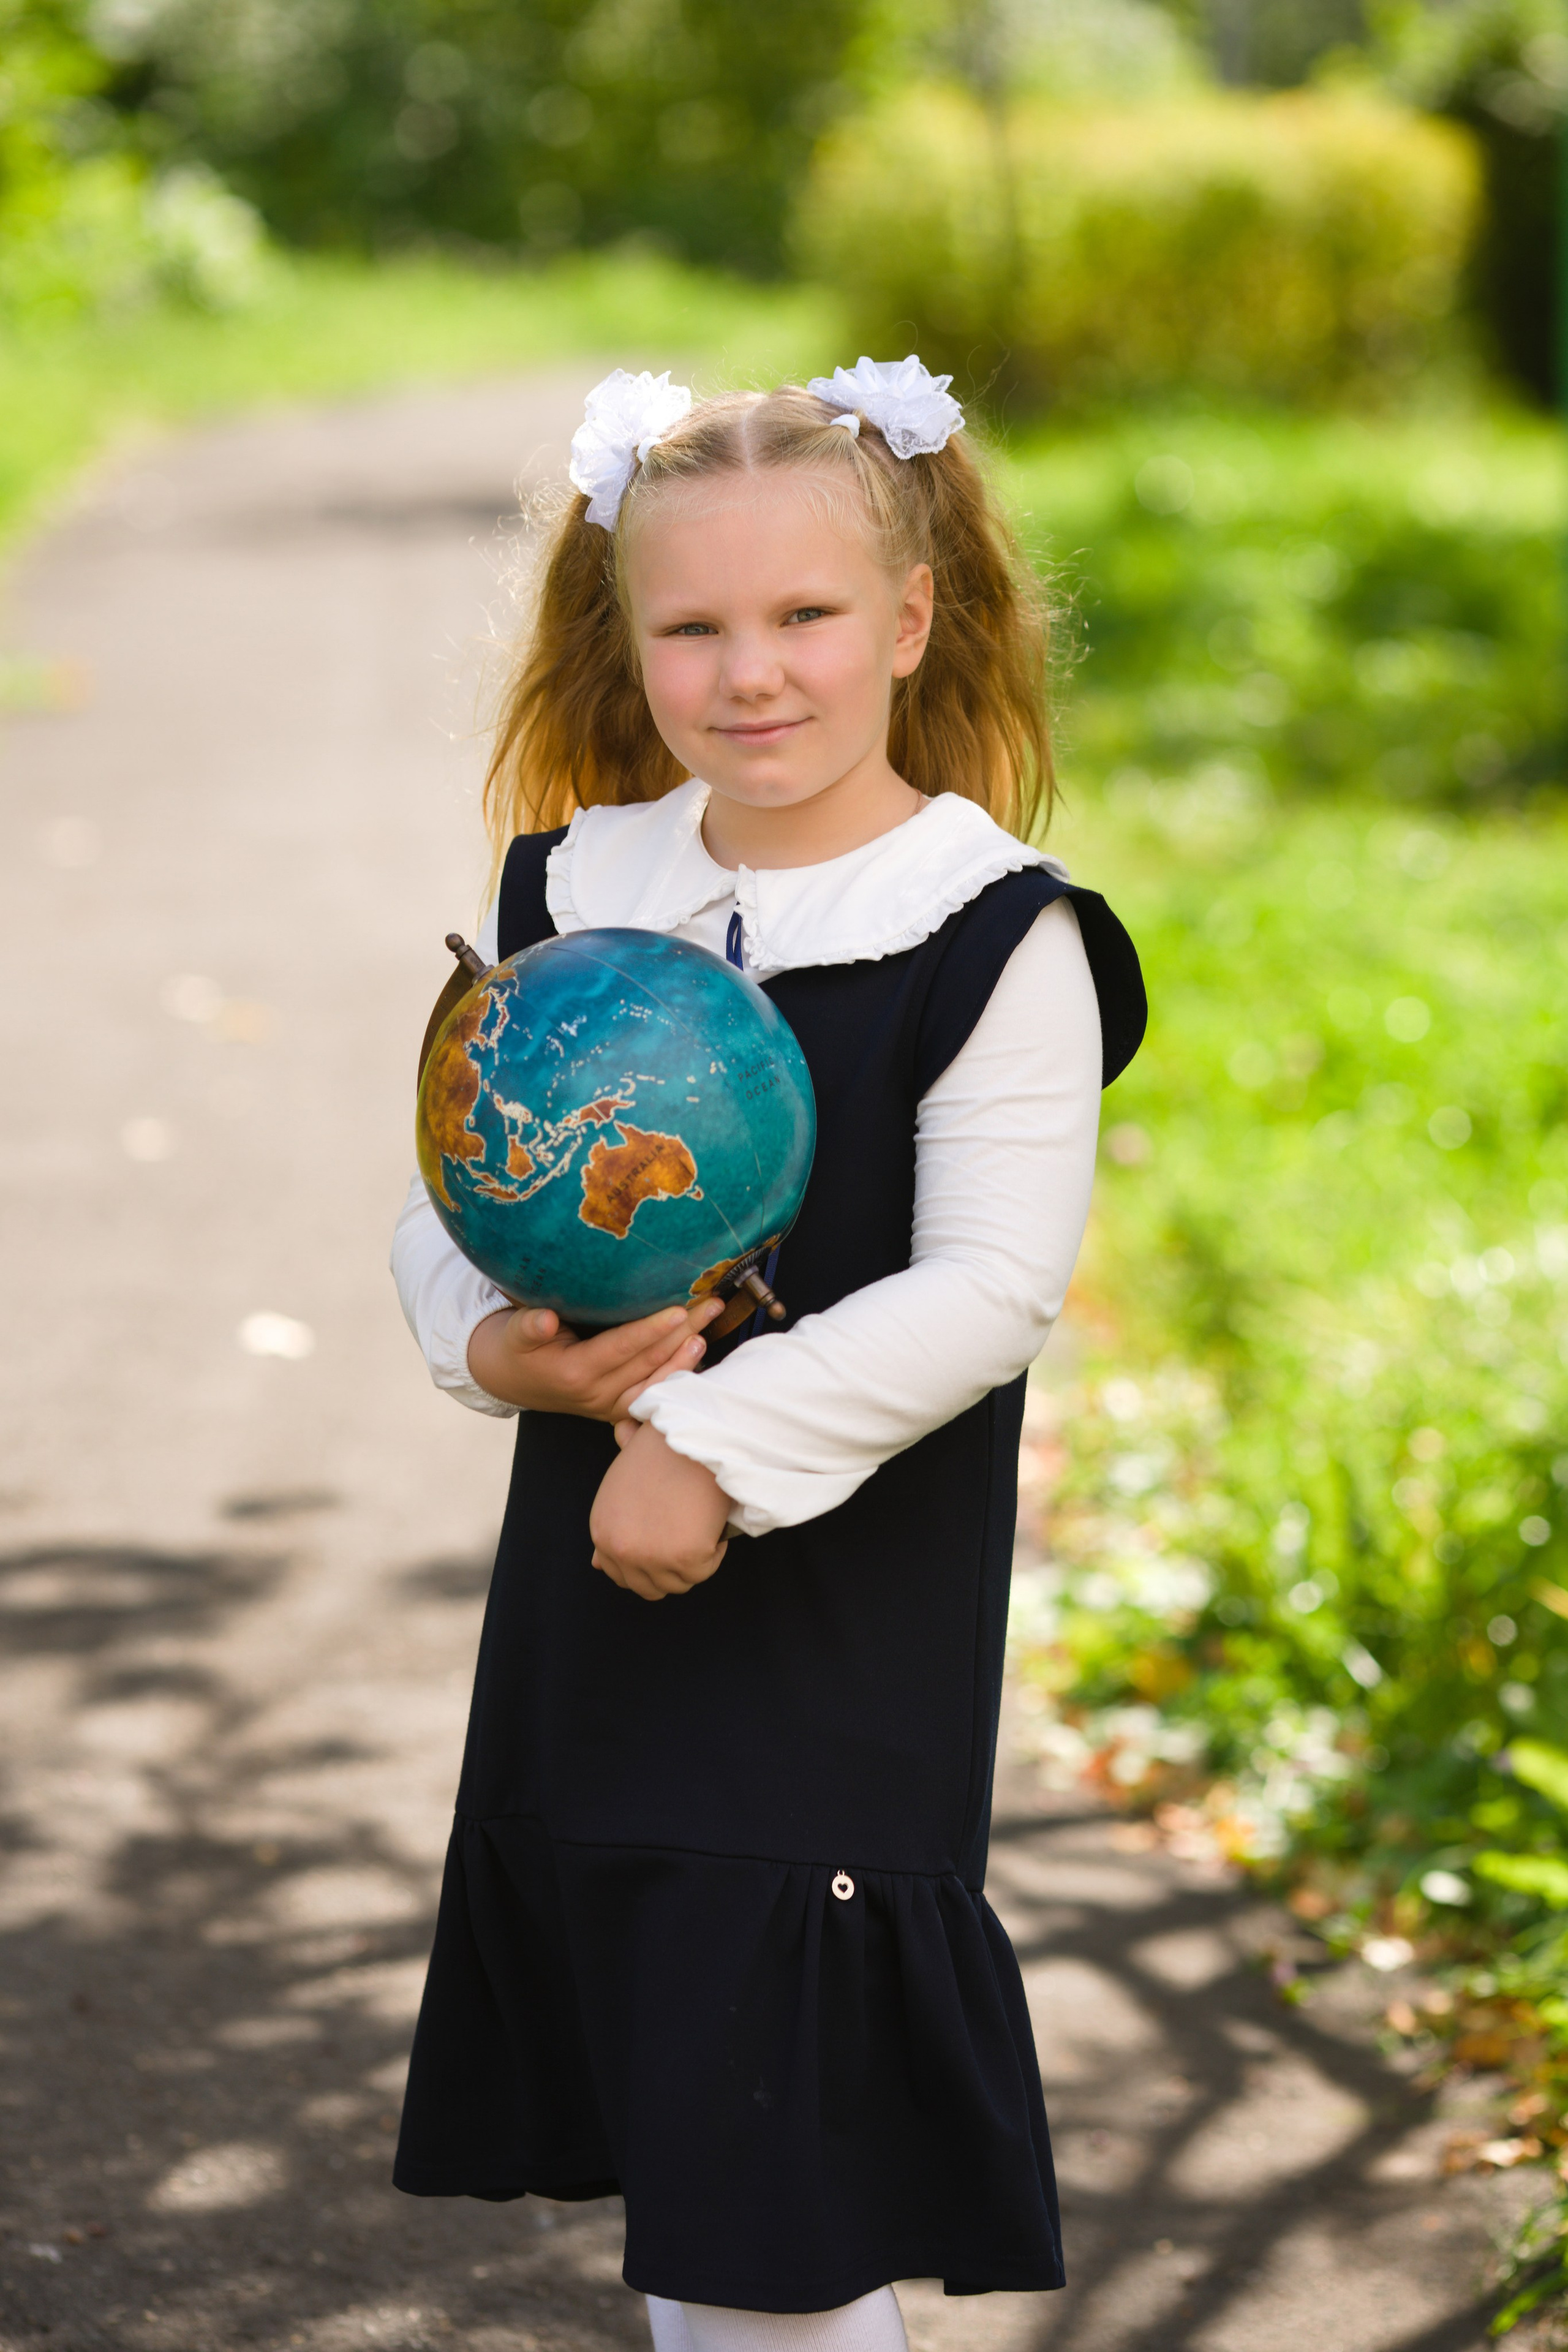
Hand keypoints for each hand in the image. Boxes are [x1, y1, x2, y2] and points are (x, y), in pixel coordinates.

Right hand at [467, 1296, 722, 1421]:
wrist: (512, 1381)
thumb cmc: (518, 1348)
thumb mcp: (514, 1334)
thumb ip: (529, 1326)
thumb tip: (544, 1318)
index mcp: (574, 1373)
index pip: (621, 1349)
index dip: (650, 1330)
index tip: (678, 1309)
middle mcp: (597, 1395)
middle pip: (648, 1363)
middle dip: (682, 1333)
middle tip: (710, 1305)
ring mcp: (610, 1406)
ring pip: (656, 1384)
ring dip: (686, 1358)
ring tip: (708, 1331)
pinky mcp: (619, 1410)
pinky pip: (653, 1396)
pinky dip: (676, 1377)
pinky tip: (696, 1356)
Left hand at [589, 1423, 730, 1600]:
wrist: (691, 1435)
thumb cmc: (660, 1453)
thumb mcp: (620, 1489)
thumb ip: (610, 1527)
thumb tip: (596, 1565)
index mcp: (601, 1531)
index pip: (620, 1575)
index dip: (647, 1564)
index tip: (667, 1545)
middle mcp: (620, 1549)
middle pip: (649, 1587)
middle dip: (670, 1569)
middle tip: (686, 1537)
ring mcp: (651, 1556)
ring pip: (679, 1582)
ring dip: (694, 1560)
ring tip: (698, 1524)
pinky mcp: (684, 1556)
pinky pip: (704, 1570)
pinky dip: (714, 1551)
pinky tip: (711, 1523)